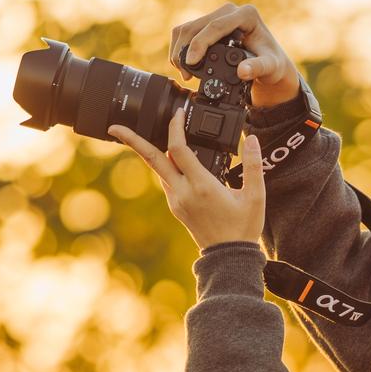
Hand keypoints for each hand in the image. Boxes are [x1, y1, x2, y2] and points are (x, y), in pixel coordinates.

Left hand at [108, 109, 265, 252]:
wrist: (229, 258)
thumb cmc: (243, 228)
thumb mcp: (255, 196)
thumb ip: (253, 166)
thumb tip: (252, 139)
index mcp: (202, 185)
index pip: (178, 149)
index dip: (175, 127)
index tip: (178, 113)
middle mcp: (183, 192)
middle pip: (152, 159)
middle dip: (132, 141)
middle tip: (115, 127)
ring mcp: (176, 201)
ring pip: (158, 170)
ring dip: (152, 152)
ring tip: (142, 136)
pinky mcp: (176, 208)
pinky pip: (166, 181)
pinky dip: (166, 167)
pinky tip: (174, 161)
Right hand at [169, 2, 301, 108]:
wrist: (271, 62)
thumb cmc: (273, 63)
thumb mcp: (271, 68)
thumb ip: (258, 68)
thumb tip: (243, 71)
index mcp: (246, 15)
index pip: (216, 26)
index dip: (200, 44)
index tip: (191, 63)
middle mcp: (230, 11)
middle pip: (197, 26)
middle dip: (186, 50)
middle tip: (186, 74)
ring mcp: (218, 15)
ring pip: (188, 28)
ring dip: (180, 50)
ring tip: (184, 72)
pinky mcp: (209, 24)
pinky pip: (188, 32)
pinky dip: (182, 48)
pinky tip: (184, 64)